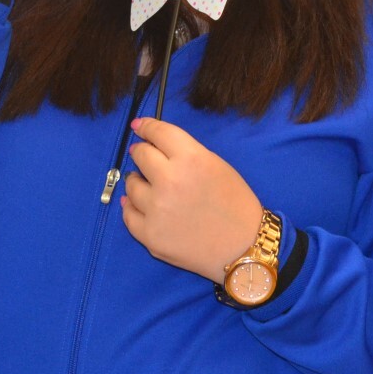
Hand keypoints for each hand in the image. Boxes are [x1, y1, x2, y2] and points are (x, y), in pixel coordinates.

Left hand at [121, 117, 263, 281]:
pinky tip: (142, 206)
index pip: (157, 133)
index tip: (139, 127)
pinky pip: (128, 215)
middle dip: (142, 153)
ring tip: (149, 187)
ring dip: (137, 181)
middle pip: (140, 155)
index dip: (146, 126)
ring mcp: (156, 209)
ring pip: (131, 185)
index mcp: (190, 158)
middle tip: (145, 157)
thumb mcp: (216, 165)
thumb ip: (185, 153)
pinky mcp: (150, 235)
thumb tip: (153, 146)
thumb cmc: (236, 203)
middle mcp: (169, 180)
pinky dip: (133, 208)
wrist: (244, 247)